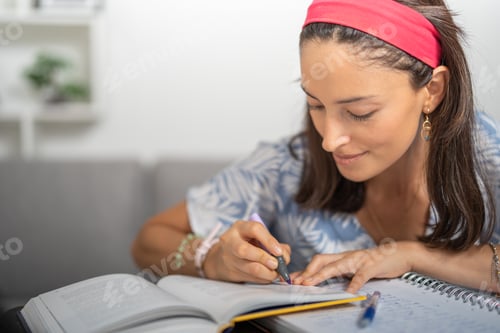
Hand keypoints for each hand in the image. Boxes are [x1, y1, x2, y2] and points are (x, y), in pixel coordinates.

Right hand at [203, 220, 290, 282]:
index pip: (255, 229)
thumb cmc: (246, 243)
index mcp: (240, 228)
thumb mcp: (257, 236)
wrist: (222, 257)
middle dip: (264, 259)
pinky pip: (252, 278)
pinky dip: (263, 279)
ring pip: (250, 268)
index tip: (279, 251)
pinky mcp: (232, 273)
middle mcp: (231, 241)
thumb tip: (285, 256)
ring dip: (267, 273)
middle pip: (245, 250)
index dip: (269, 240)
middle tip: (276, 264)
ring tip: (276, 273)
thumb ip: (273, 243)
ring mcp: (230, 258)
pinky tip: (268, 277)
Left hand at [292, 241, 413, 292]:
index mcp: (342, 256)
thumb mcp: (355, 265)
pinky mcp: (372, 266)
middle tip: (297, 282)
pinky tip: (349, 292)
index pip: (319, 261)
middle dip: (308, 271)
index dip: (305, 269)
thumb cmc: (376, 261)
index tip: (292, 278)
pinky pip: (361, 276)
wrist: (400, 253)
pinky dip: (354, 284)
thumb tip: (324, 279)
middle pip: (322, 259)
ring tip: (310, 284)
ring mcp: (359, 260)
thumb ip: (341, 271)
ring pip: (337, 266)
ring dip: (322, 275)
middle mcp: (347, 256)